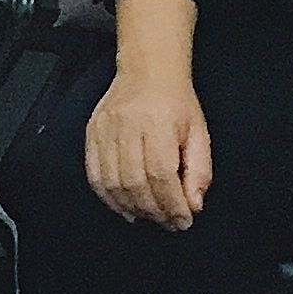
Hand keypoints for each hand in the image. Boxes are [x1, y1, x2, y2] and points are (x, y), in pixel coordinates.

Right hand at [85, 62, 213, 228]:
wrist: (148, 71)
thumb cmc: (176, 102)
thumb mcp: (199, 133)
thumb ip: (200, 172)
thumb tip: (193, 205)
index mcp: (159, 122)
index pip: (162, 174)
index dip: (172, 205)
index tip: (183, 220)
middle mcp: (128, 125)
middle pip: (135, 182)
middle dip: (154, 211)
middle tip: (168, 222)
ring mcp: (106, 128)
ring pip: (112, 182)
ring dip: (131, 208)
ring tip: (149, 216)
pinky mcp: (92, 133)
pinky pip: (94, 174)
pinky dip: (108, 197)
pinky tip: (124, 207)